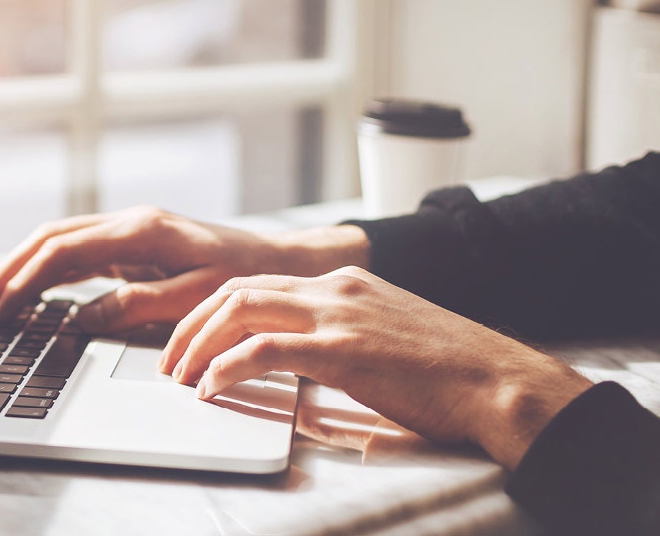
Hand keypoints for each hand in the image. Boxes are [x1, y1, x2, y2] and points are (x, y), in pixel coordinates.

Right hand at [0, 206, 370, 332]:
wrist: (288, 261)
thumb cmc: (249, 280)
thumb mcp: (195, 299)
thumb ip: (136, 306)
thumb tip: (82, 317)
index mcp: (141, 231)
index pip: (62, 251)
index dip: (24, 280)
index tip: (2, 309)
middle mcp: (131, 222)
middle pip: (51, 238)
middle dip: (11, 270)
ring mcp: (133, 230)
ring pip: (62, 241)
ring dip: (26, 267)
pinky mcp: (138, 244)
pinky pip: (82, 252)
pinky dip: (51, 270)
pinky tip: (37, 292)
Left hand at [161, 266, 592, 468]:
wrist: (499, 382)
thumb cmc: (449, 372)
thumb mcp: (384, 334)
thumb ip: (340, 334)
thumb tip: (295, 357)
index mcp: (344, 281)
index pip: (257, 282)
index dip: (212, 310)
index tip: (189, 339)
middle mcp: (335, 287)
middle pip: (235, 290)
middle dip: (190, 324)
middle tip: (170, 360)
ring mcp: (337, 314)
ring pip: (239, 310)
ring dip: (197, 344)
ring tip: (180, 376)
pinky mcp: (341, 349)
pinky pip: (261, 351)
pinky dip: (224, 367)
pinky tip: (211, 389)